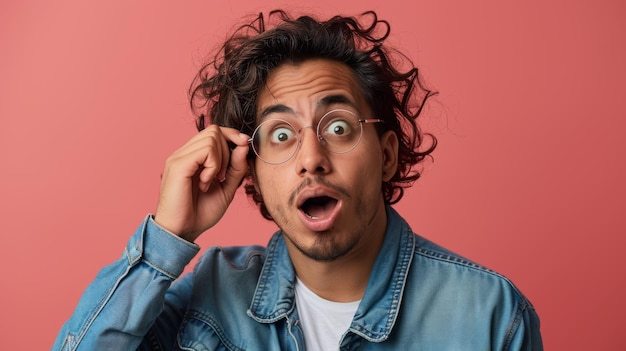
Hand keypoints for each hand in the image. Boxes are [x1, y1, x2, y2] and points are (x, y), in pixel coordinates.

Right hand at [154, 126, 249, 241]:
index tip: (244, 146)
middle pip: (214, 131)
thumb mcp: (227, 188)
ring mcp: (178, 157)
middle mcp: (183, 153)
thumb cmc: (200, 213)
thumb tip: (244, 144)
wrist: (182, 232)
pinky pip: (206, 150)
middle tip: (221, 176)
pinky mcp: (178, 164)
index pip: (214, 131)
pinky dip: (213, 166)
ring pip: (211, 137)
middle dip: (228, 151)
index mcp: (192, 156)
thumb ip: (236, 168)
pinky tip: (205, 183)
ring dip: (220, 160)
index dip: (232, 135)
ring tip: (212, 181)